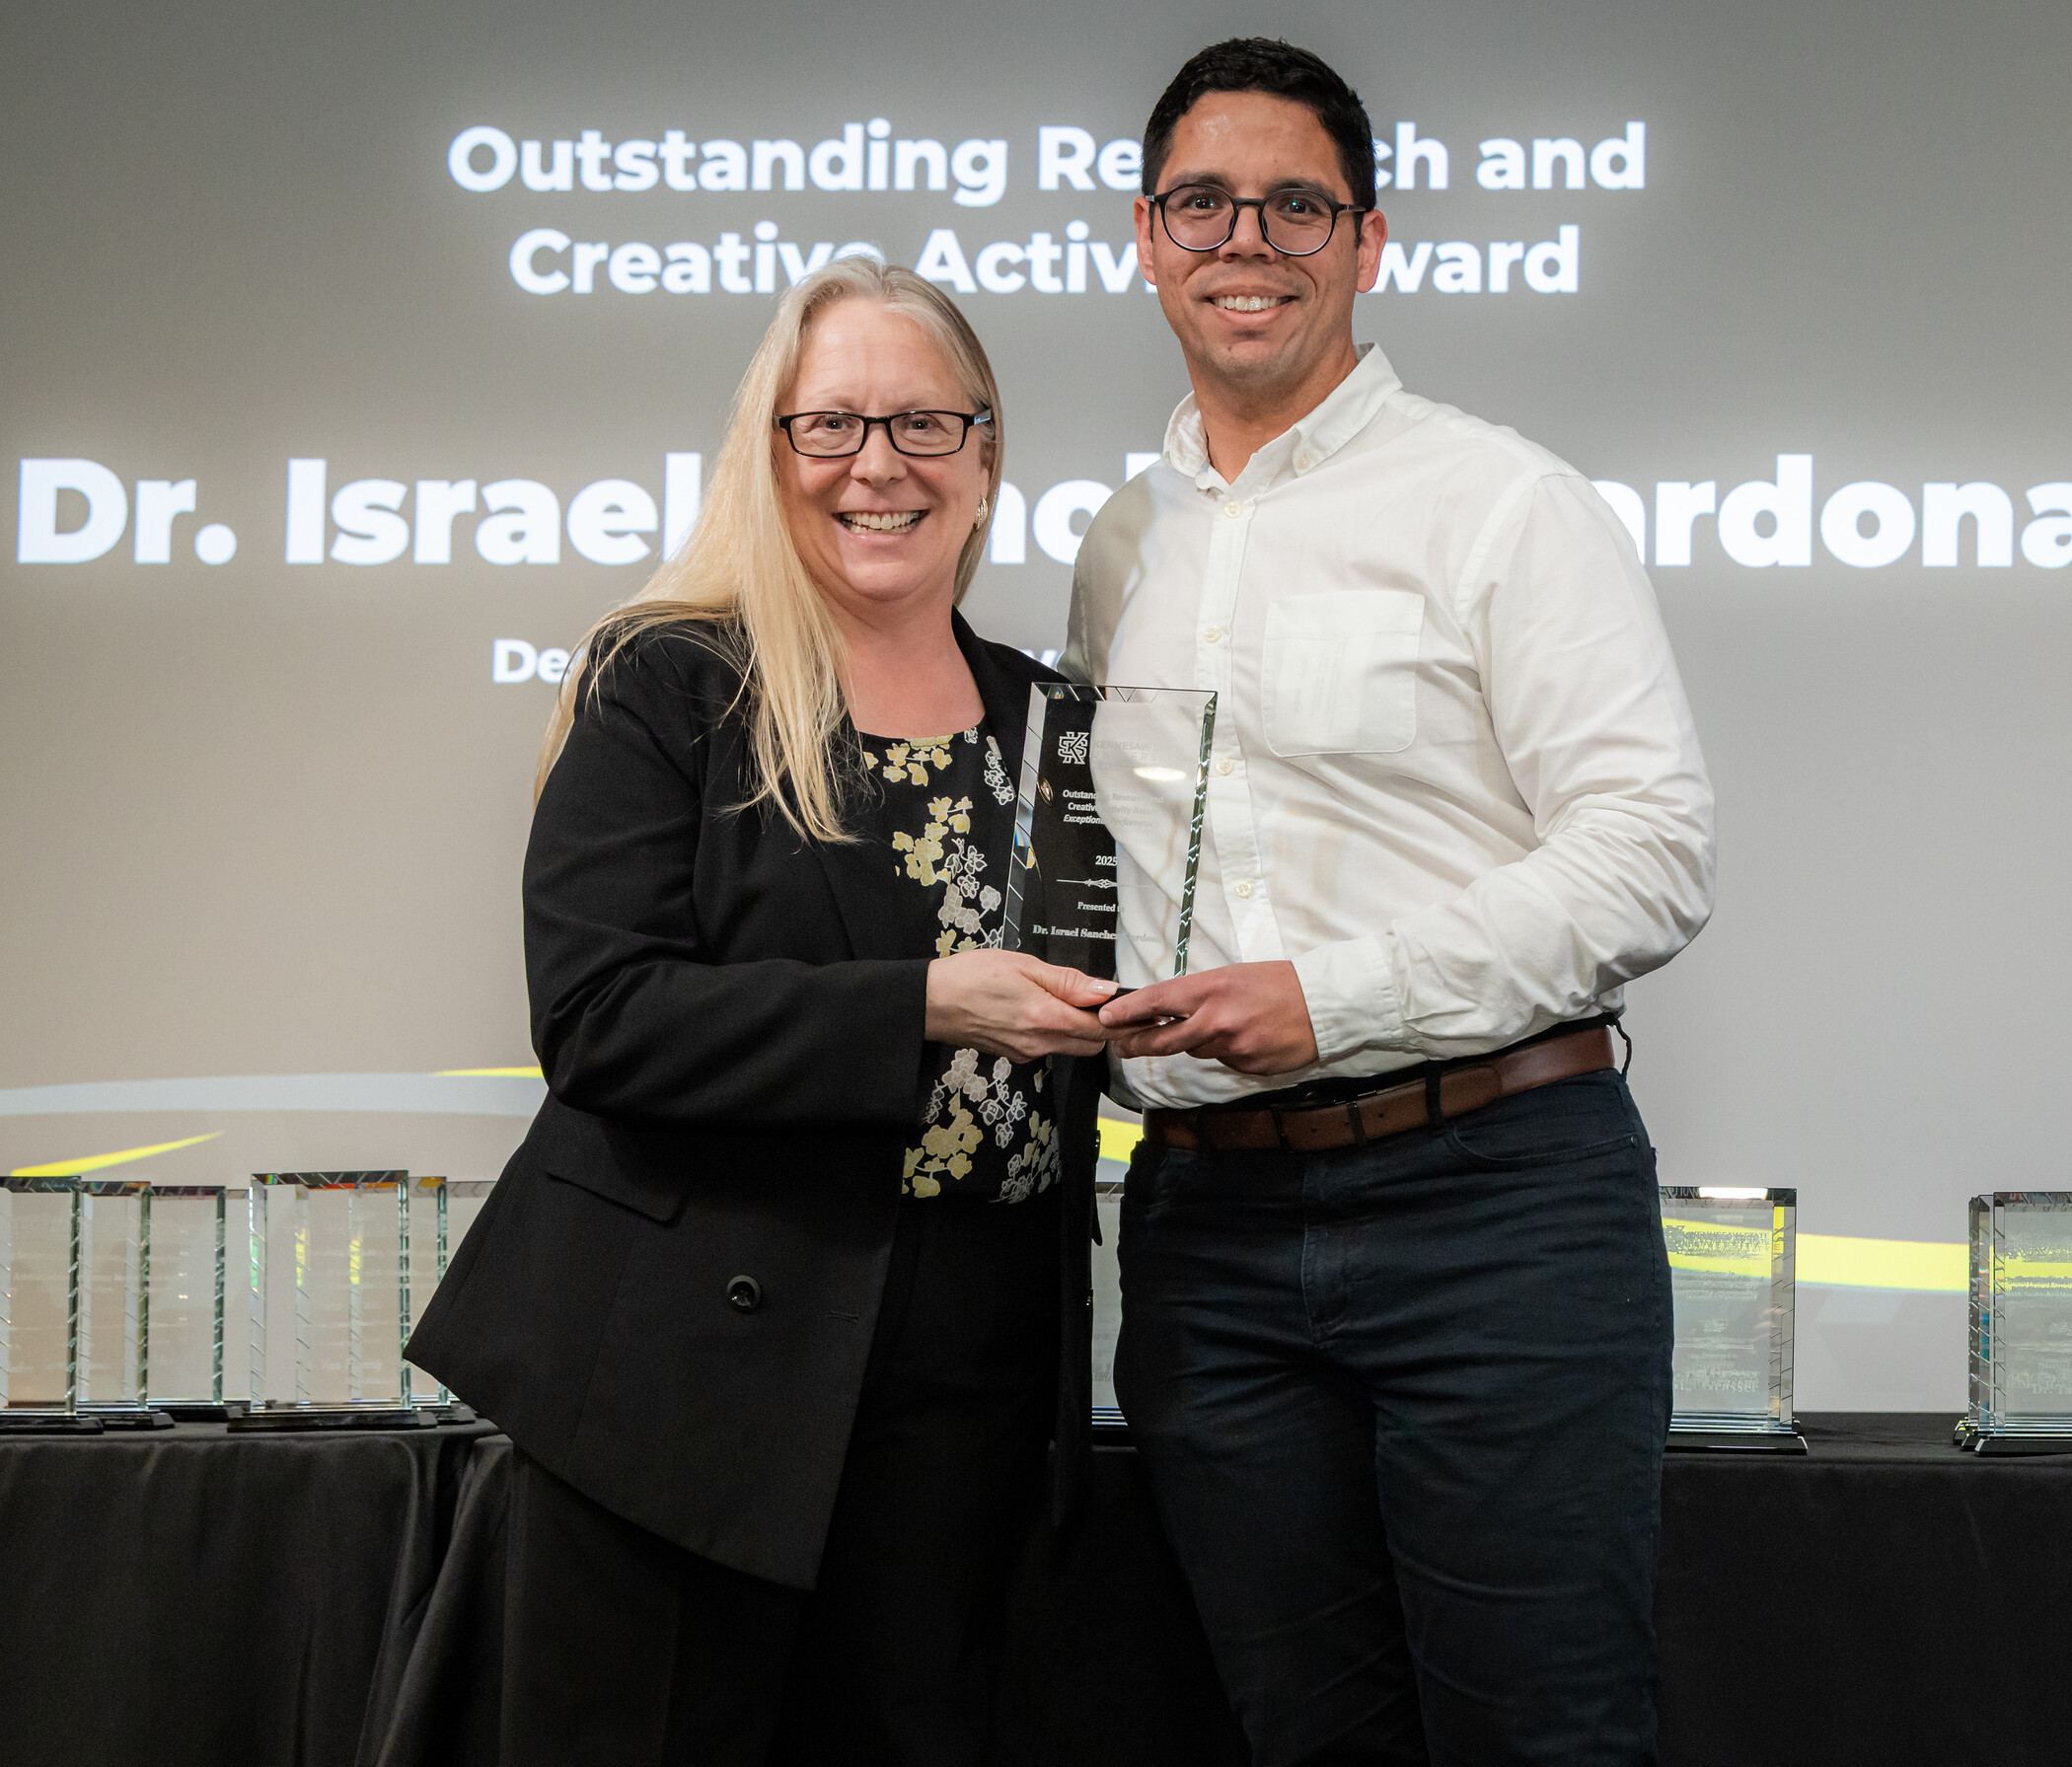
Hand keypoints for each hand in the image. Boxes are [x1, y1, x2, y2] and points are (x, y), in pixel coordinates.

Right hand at [925, 950, 1116, 1060]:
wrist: (930, 1002)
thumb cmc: (970, 977)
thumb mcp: (1023, 965)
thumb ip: (1068, 981)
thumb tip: (1104, 990)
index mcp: (1045, 1018)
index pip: (1102, 1029)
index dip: (1122, 1018)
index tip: (1133, 1006)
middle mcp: (1039, 1043)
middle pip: (1092, 1044)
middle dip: (1103, 1025)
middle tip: (1099, 998)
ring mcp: (1026, 1052)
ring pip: (1071, 1047)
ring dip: (1079, 1028)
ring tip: (1066, 998)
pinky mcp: (1015, 1055)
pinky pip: (1049, 1047)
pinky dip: (1056, 1031)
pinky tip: (1042, 1008)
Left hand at [1098, 960, 1319, 1074]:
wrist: (1324, 1003)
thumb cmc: (1278, 983)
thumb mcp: (1232, 976)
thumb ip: (1199, 995)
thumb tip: (1168, 1010)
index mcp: (1210, 989)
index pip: (1156, 1001)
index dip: (1127, 1011)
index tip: (1106, 1017)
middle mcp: (1216, 1020)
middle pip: (1163, 1040)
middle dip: (1137, 1043)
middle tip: (1121, 1045)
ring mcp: (1231, 1047)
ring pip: (1197, 1051)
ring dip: (1198, 1041)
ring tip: (1224, 1024)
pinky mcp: (1246, 1067)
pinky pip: (1224, 1061)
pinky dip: (1228, 1051)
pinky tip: (1248, 1036)